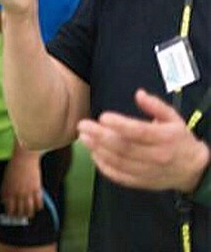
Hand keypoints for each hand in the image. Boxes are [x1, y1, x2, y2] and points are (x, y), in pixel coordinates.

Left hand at [1, 149, 43, 218]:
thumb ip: (5, 190)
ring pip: (29, 209)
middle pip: (20, 210)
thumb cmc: (14, 166)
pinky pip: (39, 202)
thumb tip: (4, 201)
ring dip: (29, 214)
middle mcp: (18, 193)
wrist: (25, 157)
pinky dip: (38, 207)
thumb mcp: (6, 178)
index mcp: (9, 190)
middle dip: (19, 215)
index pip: (9, 207)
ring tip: (29, 215)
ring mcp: (28, 192)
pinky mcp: (37, 189)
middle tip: (20, 217)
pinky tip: (37, 208)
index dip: (10, 213)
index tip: (10, 215)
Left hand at [78, 89, 210, 192]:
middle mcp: (157, 156)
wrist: (194, 170)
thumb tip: (139, 94)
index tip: (103, 116)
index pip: (140, 132)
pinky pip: (120, 177)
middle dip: (100, 136)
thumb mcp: (174, 118)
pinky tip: (94, 154)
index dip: (120, 125)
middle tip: (82, 125)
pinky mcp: (142, 182)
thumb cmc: (179, 140)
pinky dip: (104, 167)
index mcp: (165, 138)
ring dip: (98, 150)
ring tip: (84, 137)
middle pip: (125, 147)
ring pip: (119, 162)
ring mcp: (149, 172)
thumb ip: (156, 106)